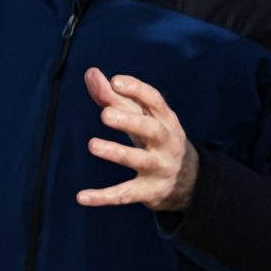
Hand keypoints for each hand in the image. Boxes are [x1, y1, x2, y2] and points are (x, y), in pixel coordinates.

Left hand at [78, 68, 197, 211]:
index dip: (137, 89)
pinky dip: (104, 197)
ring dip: (117, 153)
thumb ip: (113, 96)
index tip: (116, 82)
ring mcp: (160, 168)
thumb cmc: (155, 139)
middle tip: (105, 114)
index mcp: (165, 120)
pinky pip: (126, 194)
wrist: (188, 181)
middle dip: (130, 122)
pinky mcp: (150, 192)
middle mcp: (166, 143)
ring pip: (139, 160)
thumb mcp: (140, 118)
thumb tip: (90, 73)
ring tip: (93, 145)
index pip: (155, 101)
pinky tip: (82, 197)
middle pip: (152, 130)